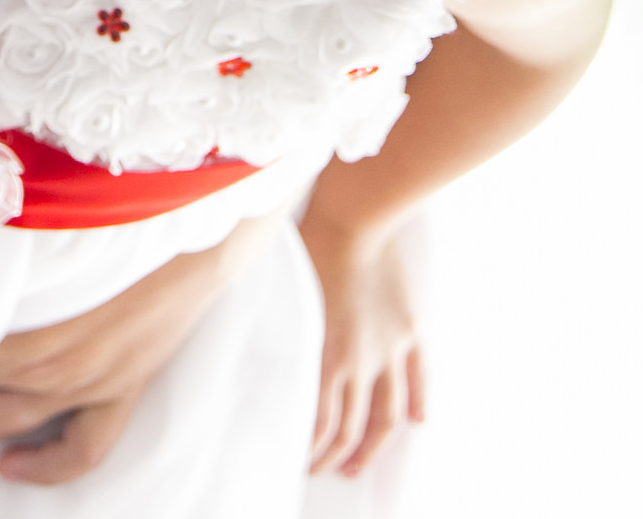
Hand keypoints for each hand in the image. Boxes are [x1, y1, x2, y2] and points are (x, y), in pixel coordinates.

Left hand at [0, 217, 277, 485]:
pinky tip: (10, 468)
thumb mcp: (52, 223)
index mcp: (37, 318)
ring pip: (13, 420)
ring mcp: (92, 383)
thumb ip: (7, 243)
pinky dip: (43, 468)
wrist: (198, 228)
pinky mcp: (123, 392)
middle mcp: (58, 360)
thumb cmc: (122, 210)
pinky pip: (82, 450)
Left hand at [299, 218, 423, 477]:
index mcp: (325, 353)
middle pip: (351, 428)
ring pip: (386, 415)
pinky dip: (418, 403)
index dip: (313, 448)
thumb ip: (283, 330)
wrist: (354, 216)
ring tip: (359, 462)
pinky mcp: (410, 330)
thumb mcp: (285, 294)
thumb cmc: (308, 244)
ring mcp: (389, 349)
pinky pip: (420, 377)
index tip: (302, 458)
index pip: (321, 421)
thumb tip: (266, 350)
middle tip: (326, 469)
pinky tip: (415, 422)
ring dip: (372, 446)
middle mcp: (360, 361)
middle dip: (336, 456)